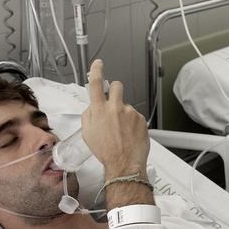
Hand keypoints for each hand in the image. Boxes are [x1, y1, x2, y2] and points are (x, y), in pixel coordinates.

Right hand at [81, 59, 149, 176]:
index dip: (97, 70)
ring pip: (126, 105)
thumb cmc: (107, 152)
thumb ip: (89, 115)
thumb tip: (92, 106)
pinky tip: (129, 134)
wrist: (125, 163)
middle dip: (116, 89)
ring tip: (122, 130)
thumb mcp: (88, 133)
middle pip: (117, 86)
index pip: (96, 83)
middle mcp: (115, 108)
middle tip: (115, 101)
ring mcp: (130, 112)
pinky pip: (135, 115)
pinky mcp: (140, 118)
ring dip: (124, 113)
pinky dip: (133, 123)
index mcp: (99, 110)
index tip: (98, 64)